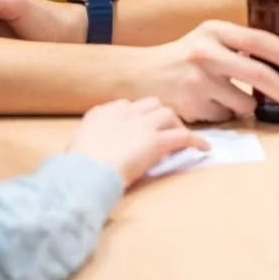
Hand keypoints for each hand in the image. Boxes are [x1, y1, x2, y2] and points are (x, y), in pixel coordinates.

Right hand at [67, 97, 208, 188]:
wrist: (84, 175)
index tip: (139, 129)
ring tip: (180, 140)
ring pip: (168, 114)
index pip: (126, 105)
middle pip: (151, 104)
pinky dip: (195, 141)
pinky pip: (183, 136)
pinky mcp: (157, 140)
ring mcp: (142, 125)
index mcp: (101, 113)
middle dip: (158, 116)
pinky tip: (204, 149)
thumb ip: (91, 141)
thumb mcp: (77, 148)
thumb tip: (96, 151)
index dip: (136, 117)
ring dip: (175, 126)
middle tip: (162, 132)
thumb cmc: (74, 170)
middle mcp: (124, 113)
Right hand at [142, 20, 278, 123]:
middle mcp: (206, 53)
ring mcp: (198, 81)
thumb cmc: (185, 56)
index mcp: (214, 31)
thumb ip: (238, 45)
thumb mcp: (209, 38)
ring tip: (228, 95)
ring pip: (244, 103)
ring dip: (246, 105)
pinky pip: (225, 116)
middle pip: (258, 75)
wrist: (140, 74)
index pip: (257, 40)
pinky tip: (208, 103)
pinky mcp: (192, 106)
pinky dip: (224, 113)